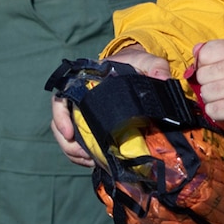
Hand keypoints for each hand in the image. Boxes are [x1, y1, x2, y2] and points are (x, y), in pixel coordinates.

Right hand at [50, 42, 169, 166]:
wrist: (137, 73)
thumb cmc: (135, 66)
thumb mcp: (146, 62)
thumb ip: (155, 65)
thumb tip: (163, 79)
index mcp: (83, 83)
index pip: (61, 99)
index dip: (60, 117)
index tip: (69, 133)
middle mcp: (79, 101)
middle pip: (60, 124)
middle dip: (68, 144)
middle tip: (85, 155)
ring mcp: (84, 117)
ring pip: (68, 138)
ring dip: (76, 153)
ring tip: (92, 161)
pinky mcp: (92, 129)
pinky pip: (80, 146)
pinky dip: (84, 157)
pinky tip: (97, 162)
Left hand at [192, 38, 223, 142]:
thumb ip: (223, 54)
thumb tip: (195, 51)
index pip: (206, 52)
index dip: (206, 65)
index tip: (216, 74)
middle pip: (203, 74)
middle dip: (209, 85)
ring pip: (206, 92)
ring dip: (214, 101)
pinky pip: (212, 109)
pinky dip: (217, 113)